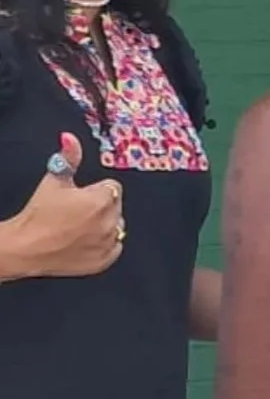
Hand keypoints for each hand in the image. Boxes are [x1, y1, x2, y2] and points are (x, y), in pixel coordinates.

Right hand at [2, 135, 122, 281]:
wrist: (24, 248)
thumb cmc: (38, 215)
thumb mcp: (53, 181)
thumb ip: (68, 157)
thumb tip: (70, 137)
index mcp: (103, 200)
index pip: (112, 187)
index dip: (94, 190)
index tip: (79, 197)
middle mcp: (111, 222)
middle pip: (115, 206)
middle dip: (100, 206)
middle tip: (75, 213)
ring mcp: (108, 243)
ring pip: (116, 226)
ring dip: (103, 225)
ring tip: (77, 227)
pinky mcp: (104, 261)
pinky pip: (114, 248)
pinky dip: (103, 245)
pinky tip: (83, 241)